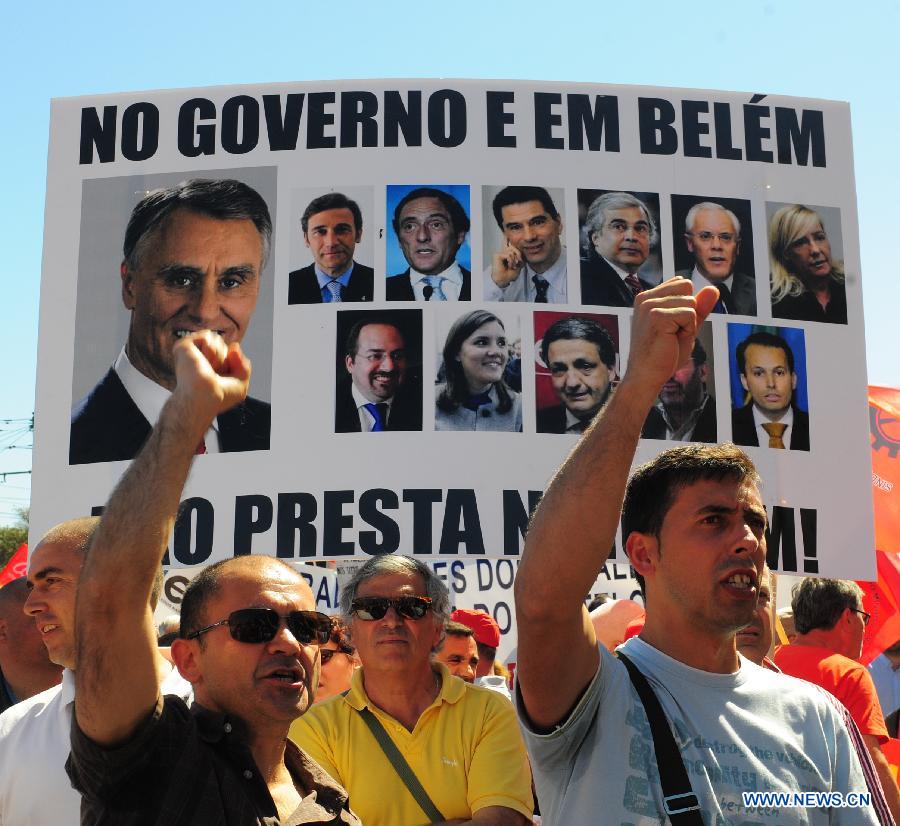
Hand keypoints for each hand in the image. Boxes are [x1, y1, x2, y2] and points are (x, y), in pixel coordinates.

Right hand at [171, 330, 250, 423]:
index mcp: (207, 368)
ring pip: (216, 340)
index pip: (226, 354)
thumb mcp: (240, 384)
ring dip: (218, 356)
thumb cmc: (218, 397)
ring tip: (208, 368)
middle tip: (214, 374)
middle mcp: (197, 360)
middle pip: (222, 345)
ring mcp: (190, 353)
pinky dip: (211, 349)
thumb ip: (243, 366)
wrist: (204, 397)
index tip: (223, 378)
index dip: (230, 364)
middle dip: (225, 360)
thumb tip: (234, 346)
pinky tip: (202, 362)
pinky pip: (207, 336)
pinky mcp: (183, 346)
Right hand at [491, 243, 523, 286]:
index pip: (514, 248)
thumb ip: (519, 257)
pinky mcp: (497, 256)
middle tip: (518, 262)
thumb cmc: (509, 275)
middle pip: (512, 247)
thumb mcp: (518, 265)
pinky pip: (508, 255)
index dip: (519, 253)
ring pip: (511, 251)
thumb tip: (520, 251)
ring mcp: (499, 254)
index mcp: (507, 255)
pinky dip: (511, 261)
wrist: (503, 281)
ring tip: (512, 266)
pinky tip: (509, 266)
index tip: (520, 261)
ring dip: (514, 260)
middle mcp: (502, 253)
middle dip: (518, 254)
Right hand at [624, 277, 717, 394]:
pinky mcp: (657, 316)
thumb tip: (713, 288)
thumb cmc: (663, 355)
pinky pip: (690, 314)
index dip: (686, 305)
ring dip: (688, 323)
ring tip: (670, 338)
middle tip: (672, 333)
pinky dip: (688, 330)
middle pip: (687, 287)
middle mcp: (646, 297)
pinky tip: (671, 341)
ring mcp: (649, 305)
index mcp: (648, 297)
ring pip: (691, 301)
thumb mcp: (685, 326)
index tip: (671, 326)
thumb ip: (699, 307)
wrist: (647, 376)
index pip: (682, 283)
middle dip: (689, 310)